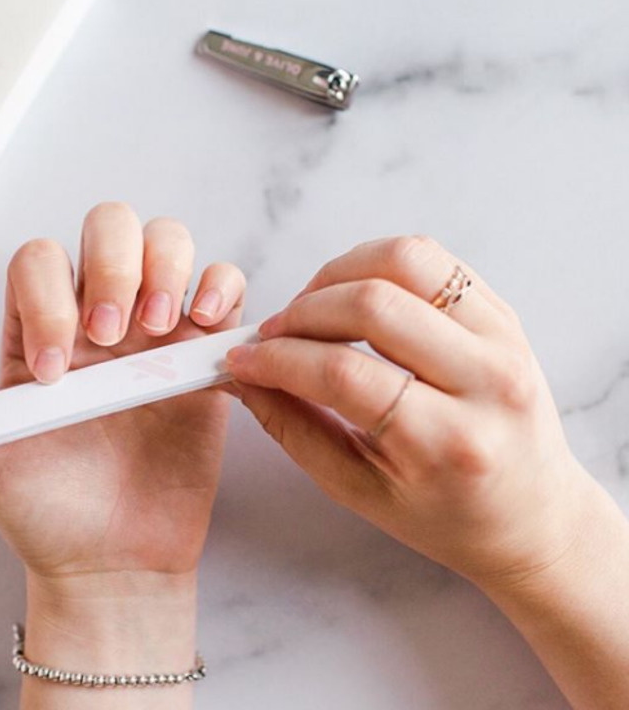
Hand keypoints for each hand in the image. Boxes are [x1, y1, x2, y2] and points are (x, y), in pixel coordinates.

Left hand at [0, 202, 245, 706]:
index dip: (49, 296)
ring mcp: (157, 333)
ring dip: (164, 267)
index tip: (56, 371)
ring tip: (158, 328)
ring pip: (168, 241)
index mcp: (44, 330)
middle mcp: (102, 319)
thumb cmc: (42, 509)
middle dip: (113, 264)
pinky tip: (200, 323)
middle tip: (112, 334)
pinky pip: (225, 287)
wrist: (110, 560)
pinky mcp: (203, 355)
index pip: (43, 259)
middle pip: (111, 226)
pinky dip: (219, 286)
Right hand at [227, 236, 628, 708]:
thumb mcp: (358, 489)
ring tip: (311, 309)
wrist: (531, 514)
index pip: (344, 374)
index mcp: (448, 442)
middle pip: (374, 305)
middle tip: (272, 334)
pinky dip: (377, 264)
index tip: (243, 358)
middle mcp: (486, 381)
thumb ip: (293, 427)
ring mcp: (503, 339)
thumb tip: (244, 376)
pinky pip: (432, 260)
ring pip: (405, 262)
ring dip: (338, 275)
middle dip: (303, 312)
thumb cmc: (445, 515)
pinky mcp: (503, 314)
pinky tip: (353, 294)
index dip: (278, 359)